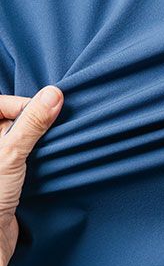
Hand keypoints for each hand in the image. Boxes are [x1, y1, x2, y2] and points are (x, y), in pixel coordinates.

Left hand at [0, 86, 62, 265]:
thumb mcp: (11, 154)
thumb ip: (32, 122)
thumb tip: (54, 94)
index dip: (21, 104)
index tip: (42, 111)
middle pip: (11, 116)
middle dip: (31, 119)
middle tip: (46, 127)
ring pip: (20, 134)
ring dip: (35, 136)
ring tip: (44, 145)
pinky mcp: (6, 172)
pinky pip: (24, 150)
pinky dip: (36, 151)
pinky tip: (43, 159)